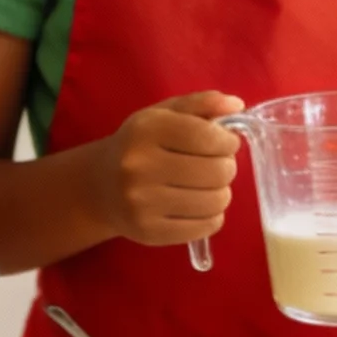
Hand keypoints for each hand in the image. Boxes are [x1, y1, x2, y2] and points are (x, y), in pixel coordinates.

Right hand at [87, 92, 240, 247]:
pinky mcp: (149, 231)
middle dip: (225, 167)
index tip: (223, 144)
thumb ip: (201, 104)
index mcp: (145, 130)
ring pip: (216, 201)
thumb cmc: (140, 146)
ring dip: (220, 193)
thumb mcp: (163, 115)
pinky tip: (197, 205)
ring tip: (205, 186)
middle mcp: (139, 166)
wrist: (99, 186)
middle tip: (213, 166)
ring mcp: (142, 203)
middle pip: (217, 171)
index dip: (228, 142)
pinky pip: (207, 226)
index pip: (209, 137)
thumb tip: (236, 104)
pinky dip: (212, 216)